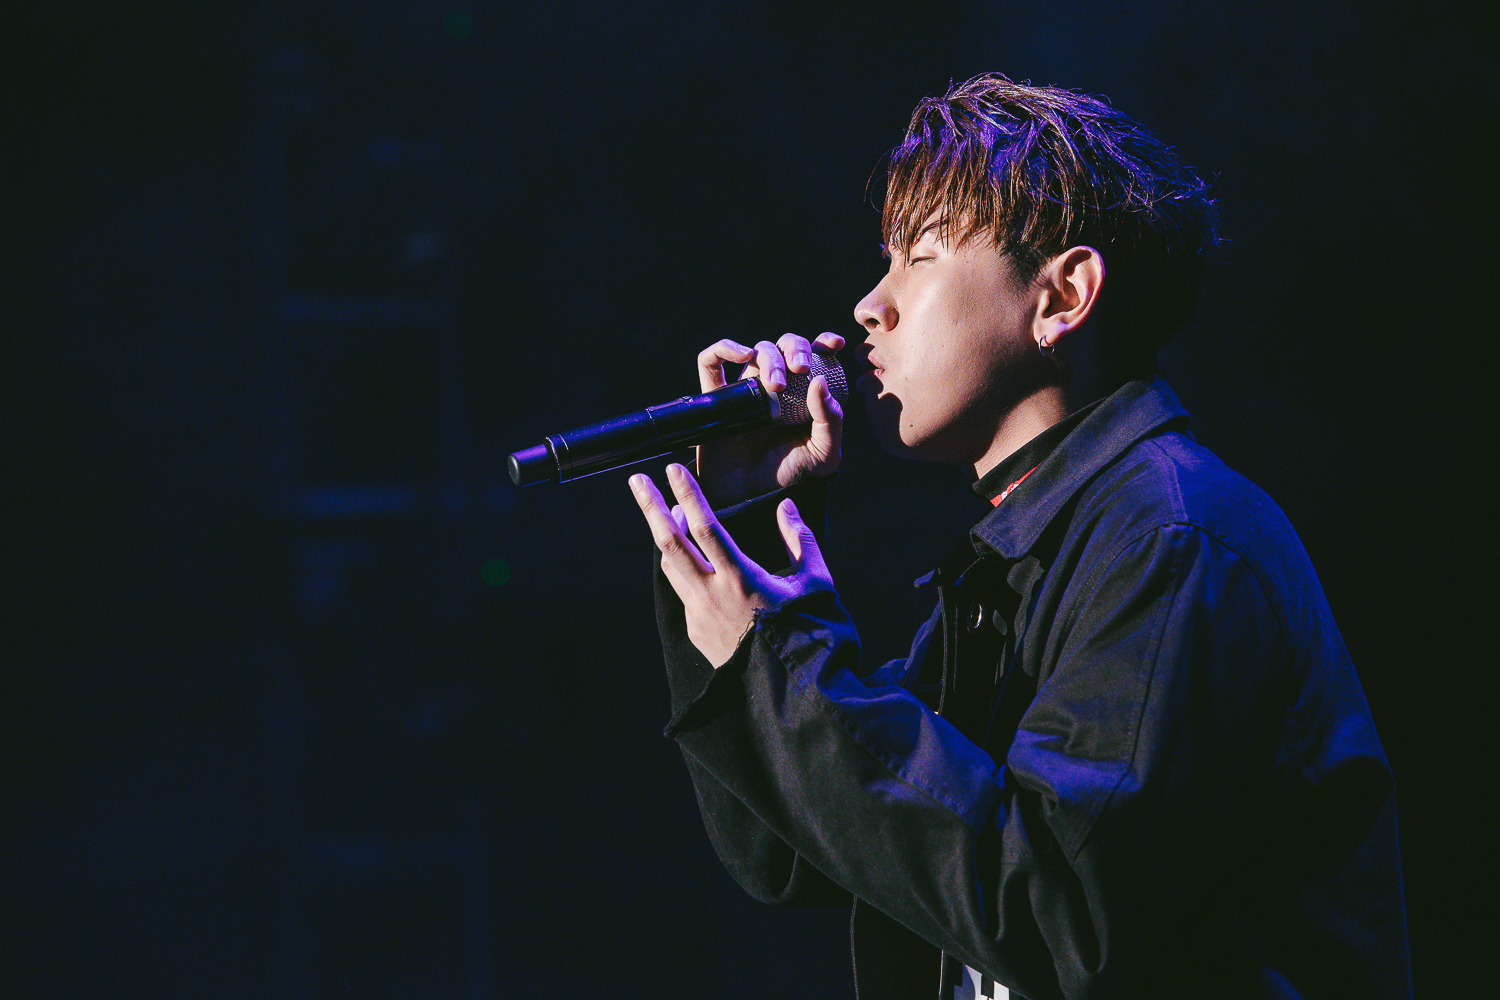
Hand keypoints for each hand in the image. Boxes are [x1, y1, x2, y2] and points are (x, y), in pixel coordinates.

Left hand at [630, 462, 834, 666]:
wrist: (792, 692)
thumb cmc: (810, 635)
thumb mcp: (816, 585)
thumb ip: (801, 542)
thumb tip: (786, 507)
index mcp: (741, 579)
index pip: (705, 528)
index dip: (688, 495)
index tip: (671, 469)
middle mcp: (711, 596)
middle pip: (670, 544)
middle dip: (651, 509)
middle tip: (637, 481)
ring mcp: (699, 616)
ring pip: (671, 567)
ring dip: (665, 536)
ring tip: (667, 511)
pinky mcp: (696, 632)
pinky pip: (682, 591)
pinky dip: (681, 567)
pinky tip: (690, 557)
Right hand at [694, 332, 844, 506]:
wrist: (746, 494)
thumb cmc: (786, 473)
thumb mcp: (823, 454)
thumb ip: (831, 421)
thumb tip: (819, 381)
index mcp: (805, 394)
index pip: (817, 356)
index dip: (824, 342)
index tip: (833, 343)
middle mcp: (777, 384)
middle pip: (787, 345)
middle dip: (796, 348)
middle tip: (801, 369)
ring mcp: (746, 387)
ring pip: (757, 349)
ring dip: (769, 357)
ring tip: (775, 385)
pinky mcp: (717, 395)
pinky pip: (711, 361)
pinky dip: (724, 348)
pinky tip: (742, 357)